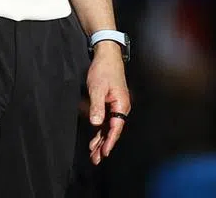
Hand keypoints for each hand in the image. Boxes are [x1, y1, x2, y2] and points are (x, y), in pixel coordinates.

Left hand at [85, 45, 130, 164]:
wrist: (107, 55)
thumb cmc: (104, 70)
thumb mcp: (97, 88)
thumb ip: (97, 106)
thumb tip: (96, 124)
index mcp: (121, 104)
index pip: (116, 127)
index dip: (110, 141)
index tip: (104, 153)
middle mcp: (121, 107)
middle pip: (113, 130)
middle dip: (104, 145)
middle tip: (96, 159)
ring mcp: (116, 106)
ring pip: (109, 127)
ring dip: (101, 140)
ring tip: (94, 154)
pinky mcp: (110, 103)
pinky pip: (106, 120)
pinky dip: (100, 130)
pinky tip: (95, 139)